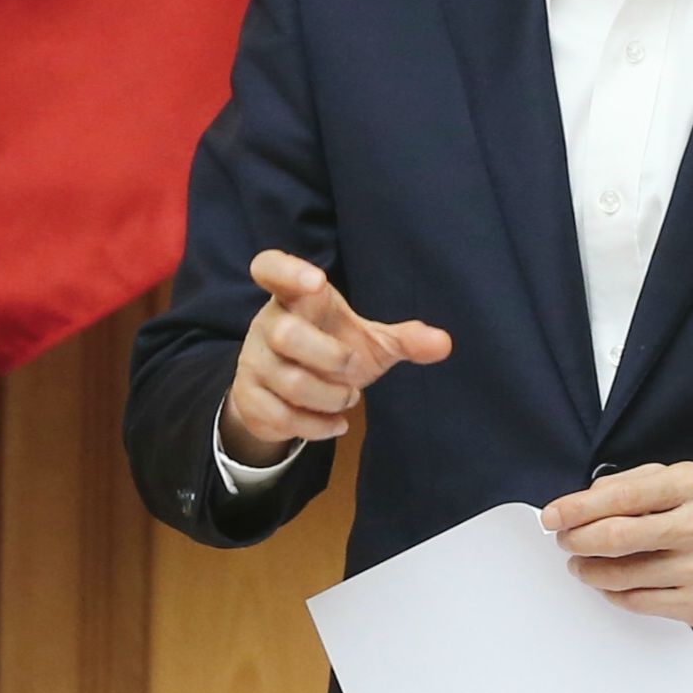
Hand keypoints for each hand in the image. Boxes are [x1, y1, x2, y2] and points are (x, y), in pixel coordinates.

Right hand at [220, 250, 451, 465]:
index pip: (270, 267)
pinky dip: (314, 426)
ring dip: (327, 396)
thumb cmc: (329, 351)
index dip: (287, 270)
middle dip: (328, 356)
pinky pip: (278, 415)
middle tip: (352, 368)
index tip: (317, 280)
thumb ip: (404, 339)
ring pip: (286, 380)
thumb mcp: (369, 342)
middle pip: (286, 334)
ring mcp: (253, 361)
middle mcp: (268, 324)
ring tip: (348, 399)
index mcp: (294, 299)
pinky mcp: (247, 397)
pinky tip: (335, 424)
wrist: (284, 395)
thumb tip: (445, 343)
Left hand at [542, 462, 692, 628]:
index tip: (552, 515)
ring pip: (623, 576)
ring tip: (580, 564)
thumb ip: (631, 484)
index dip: (578, 507)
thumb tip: (581, 503)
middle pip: (617, 538)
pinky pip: (639, 602)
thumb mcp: (679, 480)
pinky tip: (608, 581)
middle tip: (564, 541)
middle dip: (578, 540)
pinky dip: (613, 591)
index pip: (622, 496)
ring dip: (589, 570)